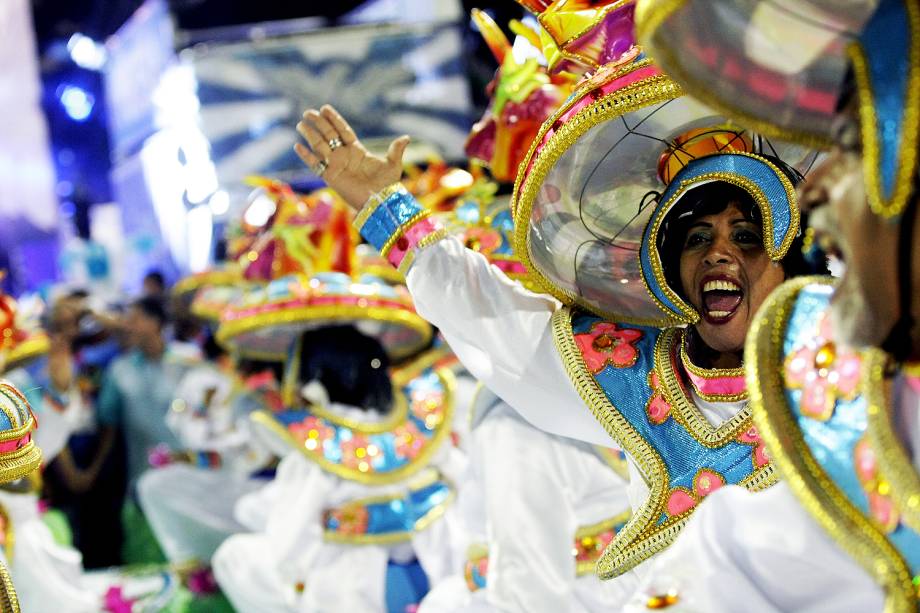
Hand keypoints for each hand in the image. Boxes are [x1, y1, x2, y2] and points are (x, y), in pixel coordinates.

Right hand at [295, 105, 410, 210]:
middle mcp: (344, 156)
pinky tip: (297, 146)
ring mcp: (336, 166)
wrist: (378, 202)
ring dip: (310, 135)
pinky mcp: (330, 177)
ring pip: (320, 146)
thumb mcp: (393, 165)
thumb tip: (406, 137)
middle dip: (319, 123)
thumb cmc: (387, 185)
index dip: (334, 119)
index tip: (325, 108)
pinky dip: (306, 156)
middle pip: (328, 135)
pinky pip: (315, 164)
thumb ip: (396, 150)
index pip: (343, 131)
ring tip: (301, 124)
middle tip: (309, 112)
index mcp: (357, 150)